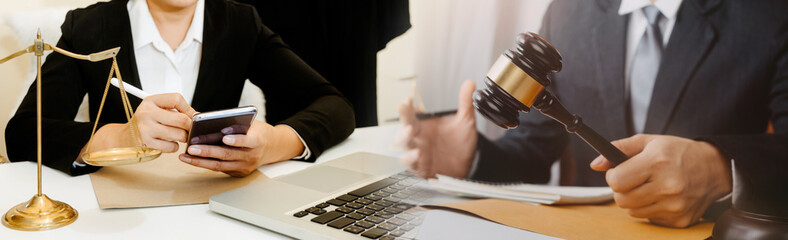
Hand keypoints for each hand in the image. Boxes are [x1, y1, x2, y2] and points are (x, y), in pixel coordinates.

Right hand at [82, 93, 195, 156]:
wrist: (124, 137)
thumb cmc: (146, 121)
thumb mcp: (156, 108)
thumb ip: (175, 109)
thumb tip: (197, 116)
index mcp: (150, 101)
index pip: (176, 99)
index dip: (188, 108)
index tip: (191, 115)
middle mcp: (147, 113)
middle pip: (181, 119)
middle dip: (190, 126)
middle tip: (189, 129)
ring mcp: (146, 129)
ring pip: (179, 134)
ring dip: (183, 137)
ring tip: (178, 135)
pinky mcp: (147, 143)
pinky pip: (172, 147)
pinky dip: (174, 146)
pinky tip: (168, 142)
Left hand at [179, 120, 303, 176]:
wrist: (273, 148)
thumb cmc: (258, 132)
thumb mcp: (252, 124)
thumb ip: (236, 124)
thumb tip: (211, 121)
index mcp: (257, 141)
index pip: (247, 141)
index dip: (236, 140)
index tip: (224, 137)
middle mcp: (251, 156)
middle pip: (228, 155)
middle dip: (208, 152)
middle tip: (192, 148)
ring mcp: (245, 167)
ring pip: (220, 165)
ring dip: (201, 162)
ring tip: (186, 156)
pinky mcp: (239, 173)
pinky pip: (220, 169)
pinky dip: (205, 164)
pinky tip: (193, 160)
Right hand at [397, 80, 477, 177]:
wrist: (467, 166)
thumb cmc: (460, 145)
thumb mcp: (465, 122)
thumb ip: (465, 103)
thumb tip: (469, 83)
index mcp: (424, 126)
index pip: (411, 113)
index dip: (407, 106)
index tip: (407, 99)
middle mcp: (418, 138)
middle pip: (404, 126)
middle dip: (402, 117)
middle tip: (403, 107)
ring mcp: (418, 152)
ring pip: (403, 145)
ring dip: (404, 137)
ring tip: (410, 131)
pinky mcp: (421, 167)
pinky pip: (411, 163)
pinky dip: (411, 158)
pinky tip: (417, 153)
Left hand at [590, 134, 731, 227]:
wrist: (714, 168)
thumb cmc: (678, 152)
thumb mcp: (649, 141)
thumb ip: (619, 148)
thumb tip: (595, 164)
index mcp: (657, 162)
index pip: (616, 181)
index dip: (613, 176)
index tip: (619, 172)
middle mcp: (667, 186)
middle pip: (621, 200)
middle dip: (622, 190)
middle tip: (634, 180)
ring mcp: (675, 206)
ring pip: (632, 212)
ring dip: (635, 201)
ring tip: (650, 187)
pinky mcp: (680, 220)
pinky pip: (649, 219)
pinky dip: (650, 209)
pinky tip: (663, 196)